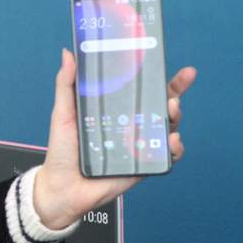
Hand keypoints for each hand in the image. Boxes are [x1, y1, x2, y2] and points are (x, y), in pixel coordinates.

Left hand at [33, 48, 197, 229]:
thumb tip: (68, 53)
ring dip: (176, 116)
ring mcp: (139, 145)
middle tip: (180, 84)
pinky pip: (167, 156)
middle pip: (160, 105)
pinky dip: (175, 147)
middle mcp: (130, 125)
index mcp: (114, 110)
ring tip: (171, 110)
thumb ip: (66, 84)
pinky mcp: (144, 165)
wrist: (62, 189)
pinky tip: (171, 140)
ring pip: (167, 127)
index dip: (155, 75)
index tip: (164, 58)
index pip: (139, 88)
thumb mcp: (62, 114)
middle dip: (175, 92)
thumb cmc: (62, 151)